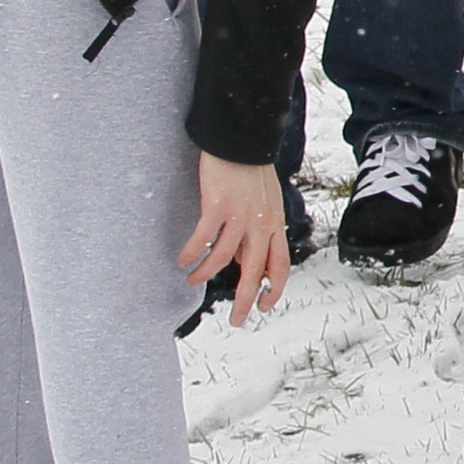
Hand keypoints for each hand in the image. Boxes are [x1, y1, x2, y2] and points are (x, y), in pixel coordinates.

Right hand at [178, 156, 289, 326]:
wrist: (242, 142)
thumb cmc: (252, 174)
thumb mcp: (266, 205)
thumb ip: (259, 232)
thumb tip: (248, 261)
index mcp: (275, 225)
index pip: (280, 266)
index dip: (273, 290)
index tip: (262, 307)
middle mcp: (261, 224)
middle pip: (254, 271)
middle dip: (244, 300)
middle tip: (236, 321)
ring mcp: (240, 216)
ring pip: (222, 258)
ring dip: (204, 274)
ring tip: (191, 280)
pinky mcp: (218, 206)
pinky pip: (203, 239)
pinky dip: (192, 253)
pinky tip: (183, 260)